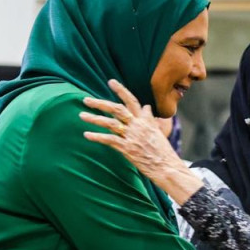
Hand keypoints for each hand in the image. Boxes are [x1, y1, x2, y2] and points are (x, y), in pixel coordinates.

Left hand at [80, 80, 202, 203]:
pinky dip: (97, 137)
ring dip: (94, 118)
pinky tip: (86, 135)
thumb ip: (149, 119)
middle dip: (100, 103)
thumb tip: (146, 107)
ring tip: (81, 115)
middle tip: (86, 100)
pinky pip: (109, 140)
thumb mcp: (158, 132)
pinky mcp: (128, 149)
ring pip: (110, 123)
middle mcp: (138, 125)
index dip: (121, 90)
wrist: (168, 167)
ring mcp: (132, 137)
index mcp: (146, 120)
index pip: (132, 101)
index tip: (110, 81)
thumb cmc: (163, 152)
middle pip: (117, 109)